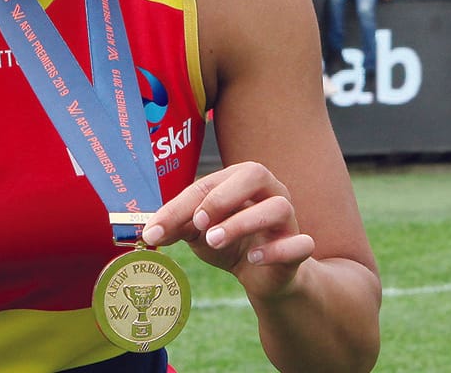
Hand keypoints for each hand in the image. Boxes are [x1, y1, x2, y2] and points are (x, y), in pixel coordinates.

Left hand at [143, 162, 314, 300]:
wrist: (264, 276)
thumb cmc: (230, 243)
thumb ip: (177, 227)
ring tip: (216, 241)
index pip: (209, 184)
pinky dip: (276, 250)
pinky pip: (299, 243)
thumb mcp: (199, 233)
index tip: (156, 230)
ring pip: (278, 207)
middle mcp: (269, 191)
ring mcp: (289, 218)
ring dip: (244, 222)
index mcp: (240, 180)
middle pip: (254, 174)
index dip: (180, 206)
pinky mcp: (300, 246)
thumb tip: (150, 232)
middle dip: (222, 197)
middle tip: (199, 222)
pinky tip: (253, 258)